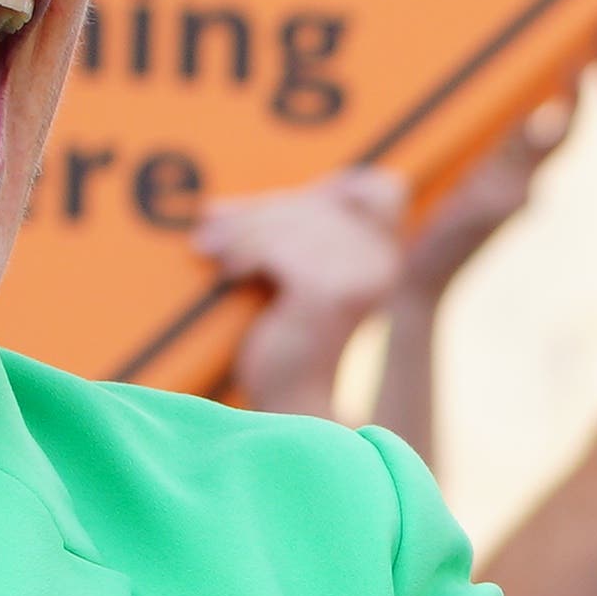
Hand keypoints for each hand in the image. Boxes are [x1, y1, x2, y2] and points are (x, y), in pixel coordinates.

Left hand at [193, 158, 420, 413]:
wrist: (293, 406)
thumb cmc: (288, 345)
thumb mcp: (299, 280)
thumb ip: (297, 238)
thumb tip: (225, 207)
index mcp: (388, 257)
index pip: (378, 190)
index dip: (330, 189)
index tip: (274, 208)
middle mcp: (386, 264)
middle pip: (318, 204)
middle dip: (260, 211)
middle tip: (212, 223)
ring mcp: (363, 278)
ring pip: (293, 223)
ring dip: (243, 231)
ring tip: (209, 247)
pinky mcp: (331, 295)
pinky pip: (279, 249)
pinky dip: (245, 253)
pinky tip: (227, 271)